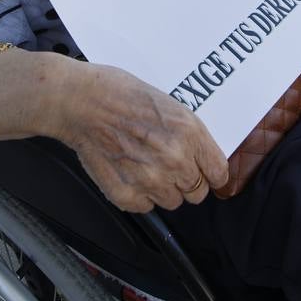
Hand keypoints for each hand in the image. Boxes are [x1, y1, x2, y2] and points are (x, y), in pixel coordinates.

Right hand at [53, 63, 228, 212]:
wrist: (81, 101)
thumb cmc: (120, 94)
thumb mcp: (169, 104)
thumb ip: (190, 135)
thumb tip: (201, 157)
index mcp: (190, 133)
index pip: (218, 173)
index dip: (210, 173)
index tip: (205, 173)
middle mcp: (175, 160)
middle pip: (197, 192)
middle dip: (185, 180)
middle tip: (166, 164)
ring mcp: (151, 180)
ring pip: (172, 202)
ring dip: (162, 189)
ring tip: (143, 165)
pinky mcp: (126, 194)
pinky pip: (144, 207)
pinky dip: (137, 195)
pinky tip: (127, 172)